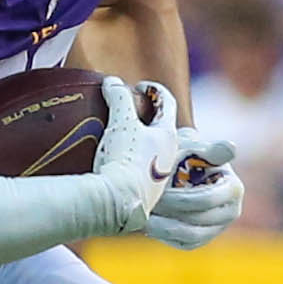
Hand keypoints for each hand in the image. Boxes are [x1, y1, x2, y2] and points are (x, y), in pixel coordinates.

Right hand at [91, 77, 178, 231]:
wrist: (118, 202)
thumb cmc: (123, 158)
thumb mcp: (120, 123)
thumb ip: (118, 98)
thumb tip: (112, 81)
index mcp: (168, 135)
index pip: (166, 103)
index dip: (153, 89)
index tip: (137, 87)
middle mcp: (170, 156)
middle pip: (163, 130)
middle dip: (148, 119)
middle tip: (131, 113)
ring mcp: (160, 178)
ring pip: (155, 153)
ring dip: (142, 143)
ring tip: (122, 140)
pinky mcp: (146, 195)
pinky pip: (143, 173)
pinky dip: (134, 164)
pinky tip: (118, 167)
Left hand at [146, 129, 243, 249]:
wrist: (179, 167)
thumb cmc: (186, 154)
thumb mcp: (195, 146)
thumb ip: (210, 149)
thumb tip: (230, 148)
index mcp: (233, 188)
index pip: (205, 199)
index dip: (178, 197)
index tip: (154, 191)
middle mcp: (230, 211)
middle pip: (196, 219)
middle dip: (168, 212)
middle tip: (143, 205)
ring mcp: (217, 228)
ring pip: (190, 236)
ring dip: (164, 228)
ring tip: (143, 218)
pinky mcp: (202, 238)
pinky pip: (183, 243)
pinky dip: (165, 235)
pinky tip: (147, 224)